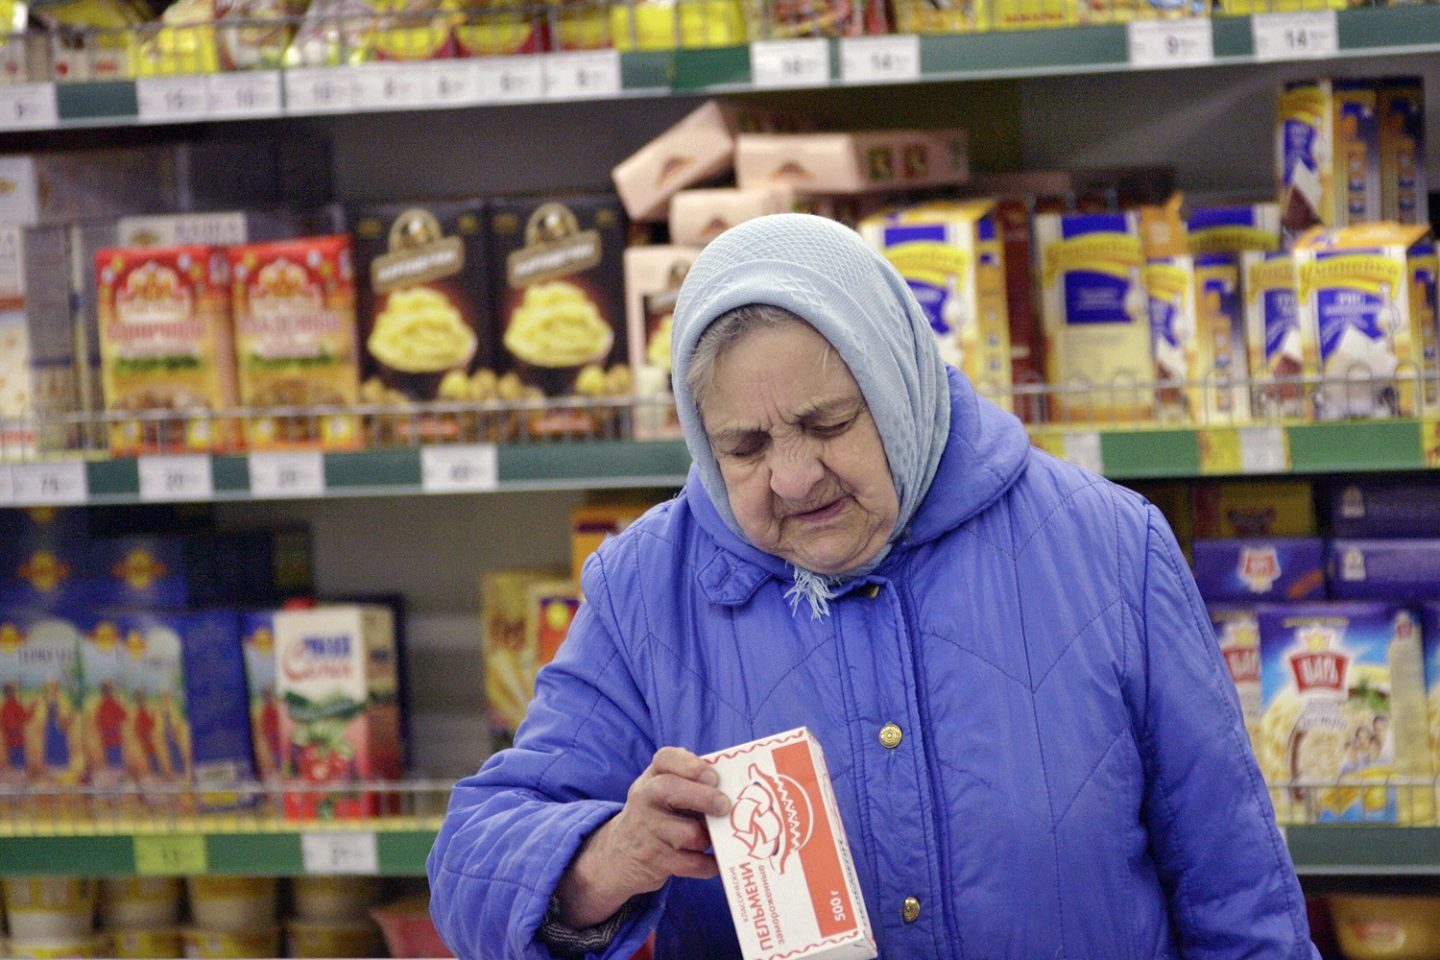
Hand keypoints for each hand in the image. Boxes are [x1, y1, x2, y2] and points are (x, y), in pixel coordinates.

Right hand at [554, 746, 730, 928]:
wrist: (619, 854)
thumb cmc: (656, 815)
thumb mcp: (662, 791)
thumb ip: (689, 782)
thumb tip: (731, 786)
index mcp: (651, 777)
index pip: (665, 758)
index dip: (691, 765)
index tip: (713, 776)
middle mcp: (644, 799)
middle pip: (670, 789)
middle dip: (704, 797)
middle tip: (725, 806)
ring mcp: (647, 831)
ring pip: (686, 833)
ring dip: (706, 837)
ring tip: (711, 837)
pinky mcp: (655, 861)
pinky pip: (691, 864)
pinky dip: (708, 865)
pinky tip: (714, 861)